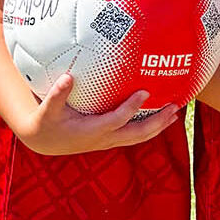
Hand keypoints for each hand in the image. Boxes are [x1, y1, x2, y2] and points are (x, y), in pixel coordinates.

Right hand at [14, 78, 180, 155]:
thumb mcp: (47, 109)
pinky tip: (160, 117)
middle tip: (174, 107)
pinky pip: (134, 135)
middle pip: (136, 134)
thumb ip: (57, 94)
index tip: (145, 92)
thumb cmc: (46, 122)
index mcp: (91, 130)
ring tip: (175, 113)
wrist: (44, 142)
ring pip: (138, 137)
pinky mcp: (109, 140)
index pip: (117, 120)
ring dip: (158, 126)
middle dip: (157, 122)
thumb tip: (67, 77)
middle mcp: (104, 138)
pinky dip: (149, 127)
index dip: (131, 108)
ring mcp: (108, 141)